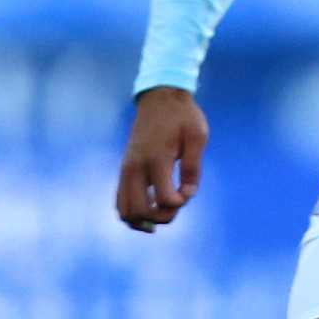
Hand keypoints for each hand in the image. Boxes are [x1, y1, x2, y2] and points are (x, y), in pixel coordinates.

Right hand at [116, 87, 208, 231]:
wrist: (159, 98)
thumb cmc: (183, 117)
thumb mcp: (198, 137)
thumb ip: (193, 167)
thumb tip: (187, 195)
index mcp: (156, 159)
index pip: (165, 199)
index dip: (180, 203)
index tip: (188, 191)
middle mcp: (136, 167)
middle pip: (139, 211)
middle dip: (161, 217)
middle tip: (176, 207)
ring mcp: (126, 169)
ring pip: (124, 210)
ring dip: (143, 220)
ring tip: (162, 214)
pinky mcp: (124, 169)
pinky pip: (120, 200)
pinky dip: (133, 213)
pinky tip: (150, 213)